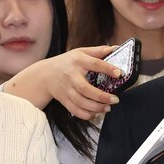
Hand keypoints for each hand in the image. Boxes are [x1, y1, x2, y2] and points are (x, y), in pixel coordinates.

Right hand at [1, 46, 120, 119]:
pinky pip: (75, 111)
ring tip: (108, 108)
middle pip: (85, 89)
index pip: (94, 64)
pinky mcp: (64, 100)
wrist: (44, 75)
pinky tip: (96, 113)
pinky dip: (86, 115)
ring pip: (81, 103)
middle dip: (101, 96)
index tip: (119, 73)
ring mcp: (66, 90)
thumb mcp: (80, 52)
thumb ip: (98, 51)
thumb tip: (116, 48)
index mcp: (78, 61)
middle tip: (115, 99)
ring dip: (96, 108)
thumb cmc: (66, 62)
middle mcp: (71, 76)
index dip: (107, 68)